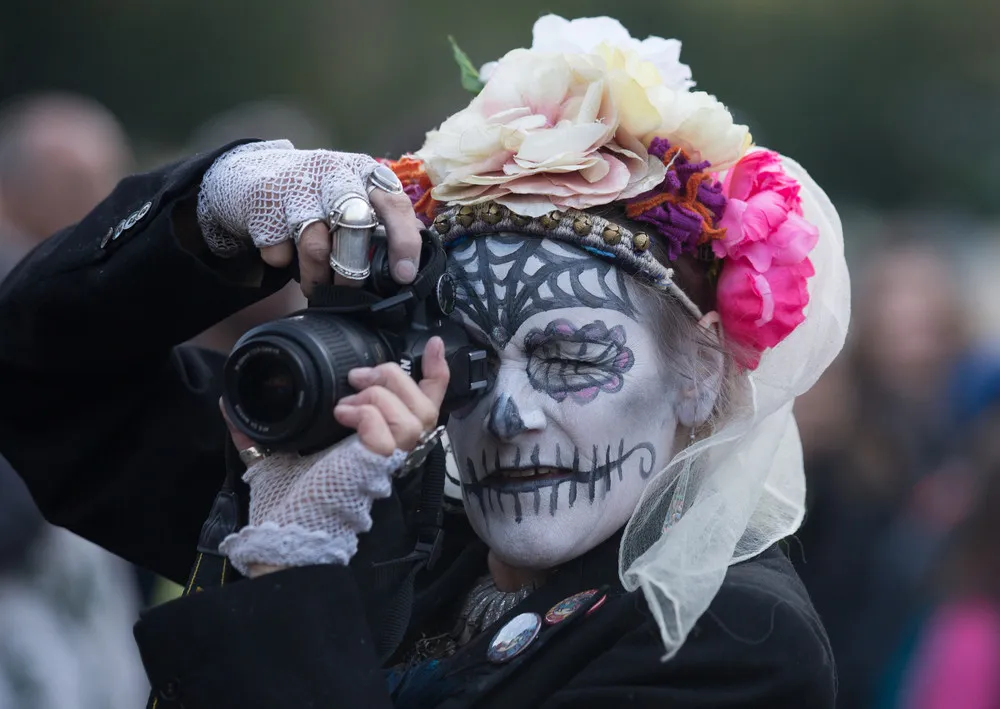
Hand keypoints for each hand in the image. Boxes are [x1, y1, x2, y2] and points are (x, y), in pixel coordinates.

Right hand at [197, 140, 422, 295]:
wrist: (257, 170)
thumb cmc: (319, 193)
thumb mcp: (356, 195)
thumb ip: (384, 222)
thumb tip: (411, 265)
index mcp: (365, 173)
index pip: (395, 205)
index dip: (404, 241)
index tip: (404, 275)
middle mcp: (335, 173)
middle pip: (354, 226)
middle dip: (353, 271)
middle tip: (351, 291)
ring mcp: (298, 184)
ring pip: (315, 245)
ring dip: (316, 276)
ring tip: (316, 285)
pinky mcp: (265, 200)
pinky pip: (278, 249)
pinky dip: (282, 260)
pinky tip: (285, 254)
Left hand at [218, 337, 449, 576]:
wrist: (287, 530)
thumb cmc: (287, 503)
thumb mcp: (275, 452)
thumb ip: (258, 427)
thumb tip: (228, 403)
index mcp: (380, 442)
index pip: (426, 405)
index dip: (436, 373)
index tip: (435, 345)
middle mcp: (393, 451)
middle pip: (425, 404)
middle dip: (392, 376)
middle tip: (356, 377)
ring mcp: (389, 458)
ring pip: (416, 412)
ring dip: (378, 395)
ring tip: (345, 402)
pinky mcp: (380, 462)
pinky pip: (389, 426)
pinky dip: (364, 412)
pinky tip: (339, 416)